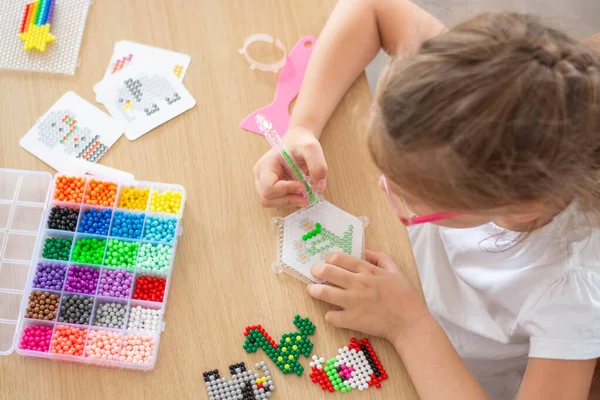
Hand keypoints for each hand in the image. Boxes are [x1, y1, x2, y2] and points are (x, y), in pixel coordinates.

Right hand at [253, 126, 327, 207]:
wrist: (298, 142)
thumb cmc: (301, 143)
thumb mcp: (312, 149)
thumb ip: (318, 166)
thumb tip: (319, 188)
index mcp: (266, 164)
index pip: (270, 187)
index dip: (287, 190)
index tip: (303, 186)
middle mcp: (260, 175)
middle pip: (267, 198)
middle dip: (288, 199)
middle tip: (306, 196)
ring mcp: (262, 183)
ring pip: (270, 202)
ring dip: (289, 201)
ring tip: (304, 195)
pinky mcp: (270, 188)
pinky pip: (276, 201)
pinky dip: (290, 200)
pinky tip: (300, 193)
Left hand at [307, 250, 429, 341]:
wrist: (409, 323)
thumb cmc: (405, 296)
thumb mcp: (396, 270)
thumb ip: (381, 257)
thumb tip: (366, 251)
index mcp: (367, 270)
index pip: (340, 258)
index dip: (328, 258)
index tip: (326, 260)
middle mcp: (357, 283)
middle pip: (327, 271)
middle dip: (316, 270)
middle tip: (314, 272)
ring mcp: (353, 302)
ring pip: (323, 292)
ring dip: (314, 290)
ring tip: (313, 290)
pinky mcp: (351, 320)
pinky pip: (331, 316)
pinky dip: (330, 315)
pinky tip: (333, 314)